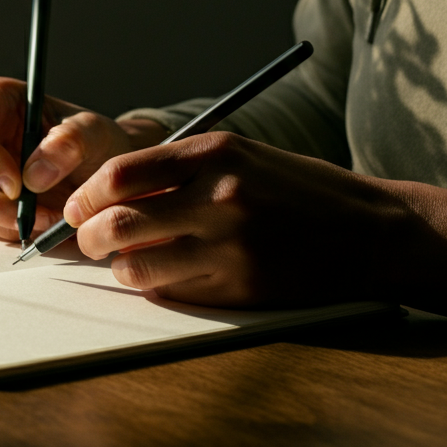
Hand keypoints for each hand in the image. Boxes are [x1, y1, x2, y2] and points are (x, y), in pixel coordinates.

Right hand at [0, 76, 164, 241]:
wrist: (99, 164)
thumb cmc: (92, 138)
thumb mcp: (93, 131)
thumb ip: (70, 142)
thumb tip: (32, 176)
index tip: (17, 185)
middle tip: (31, 218)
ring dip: (4, 219)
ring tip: (47, 220)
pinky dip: (8, 228)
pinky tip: (39, 223)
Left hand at [64, 131, 446, 319]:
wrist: (371, 231)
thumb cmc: (295, 186)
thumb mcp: (238, 153)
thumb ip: (176, 167)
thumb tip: (109, 190)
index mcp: (213, 154)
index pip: (120, 174)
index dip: (86, 194)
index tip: (75, 206)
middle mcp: (219, 198)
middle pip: (119, 224)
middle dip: (87, 236)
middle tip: (85, 239)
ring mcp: (231, 247)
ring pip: (138, 267)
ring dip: (118, 267)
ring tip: (122, 259)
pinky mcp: (242, 289)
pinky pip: (173, 293)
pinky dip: (155, 285)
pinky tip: (162, 274)